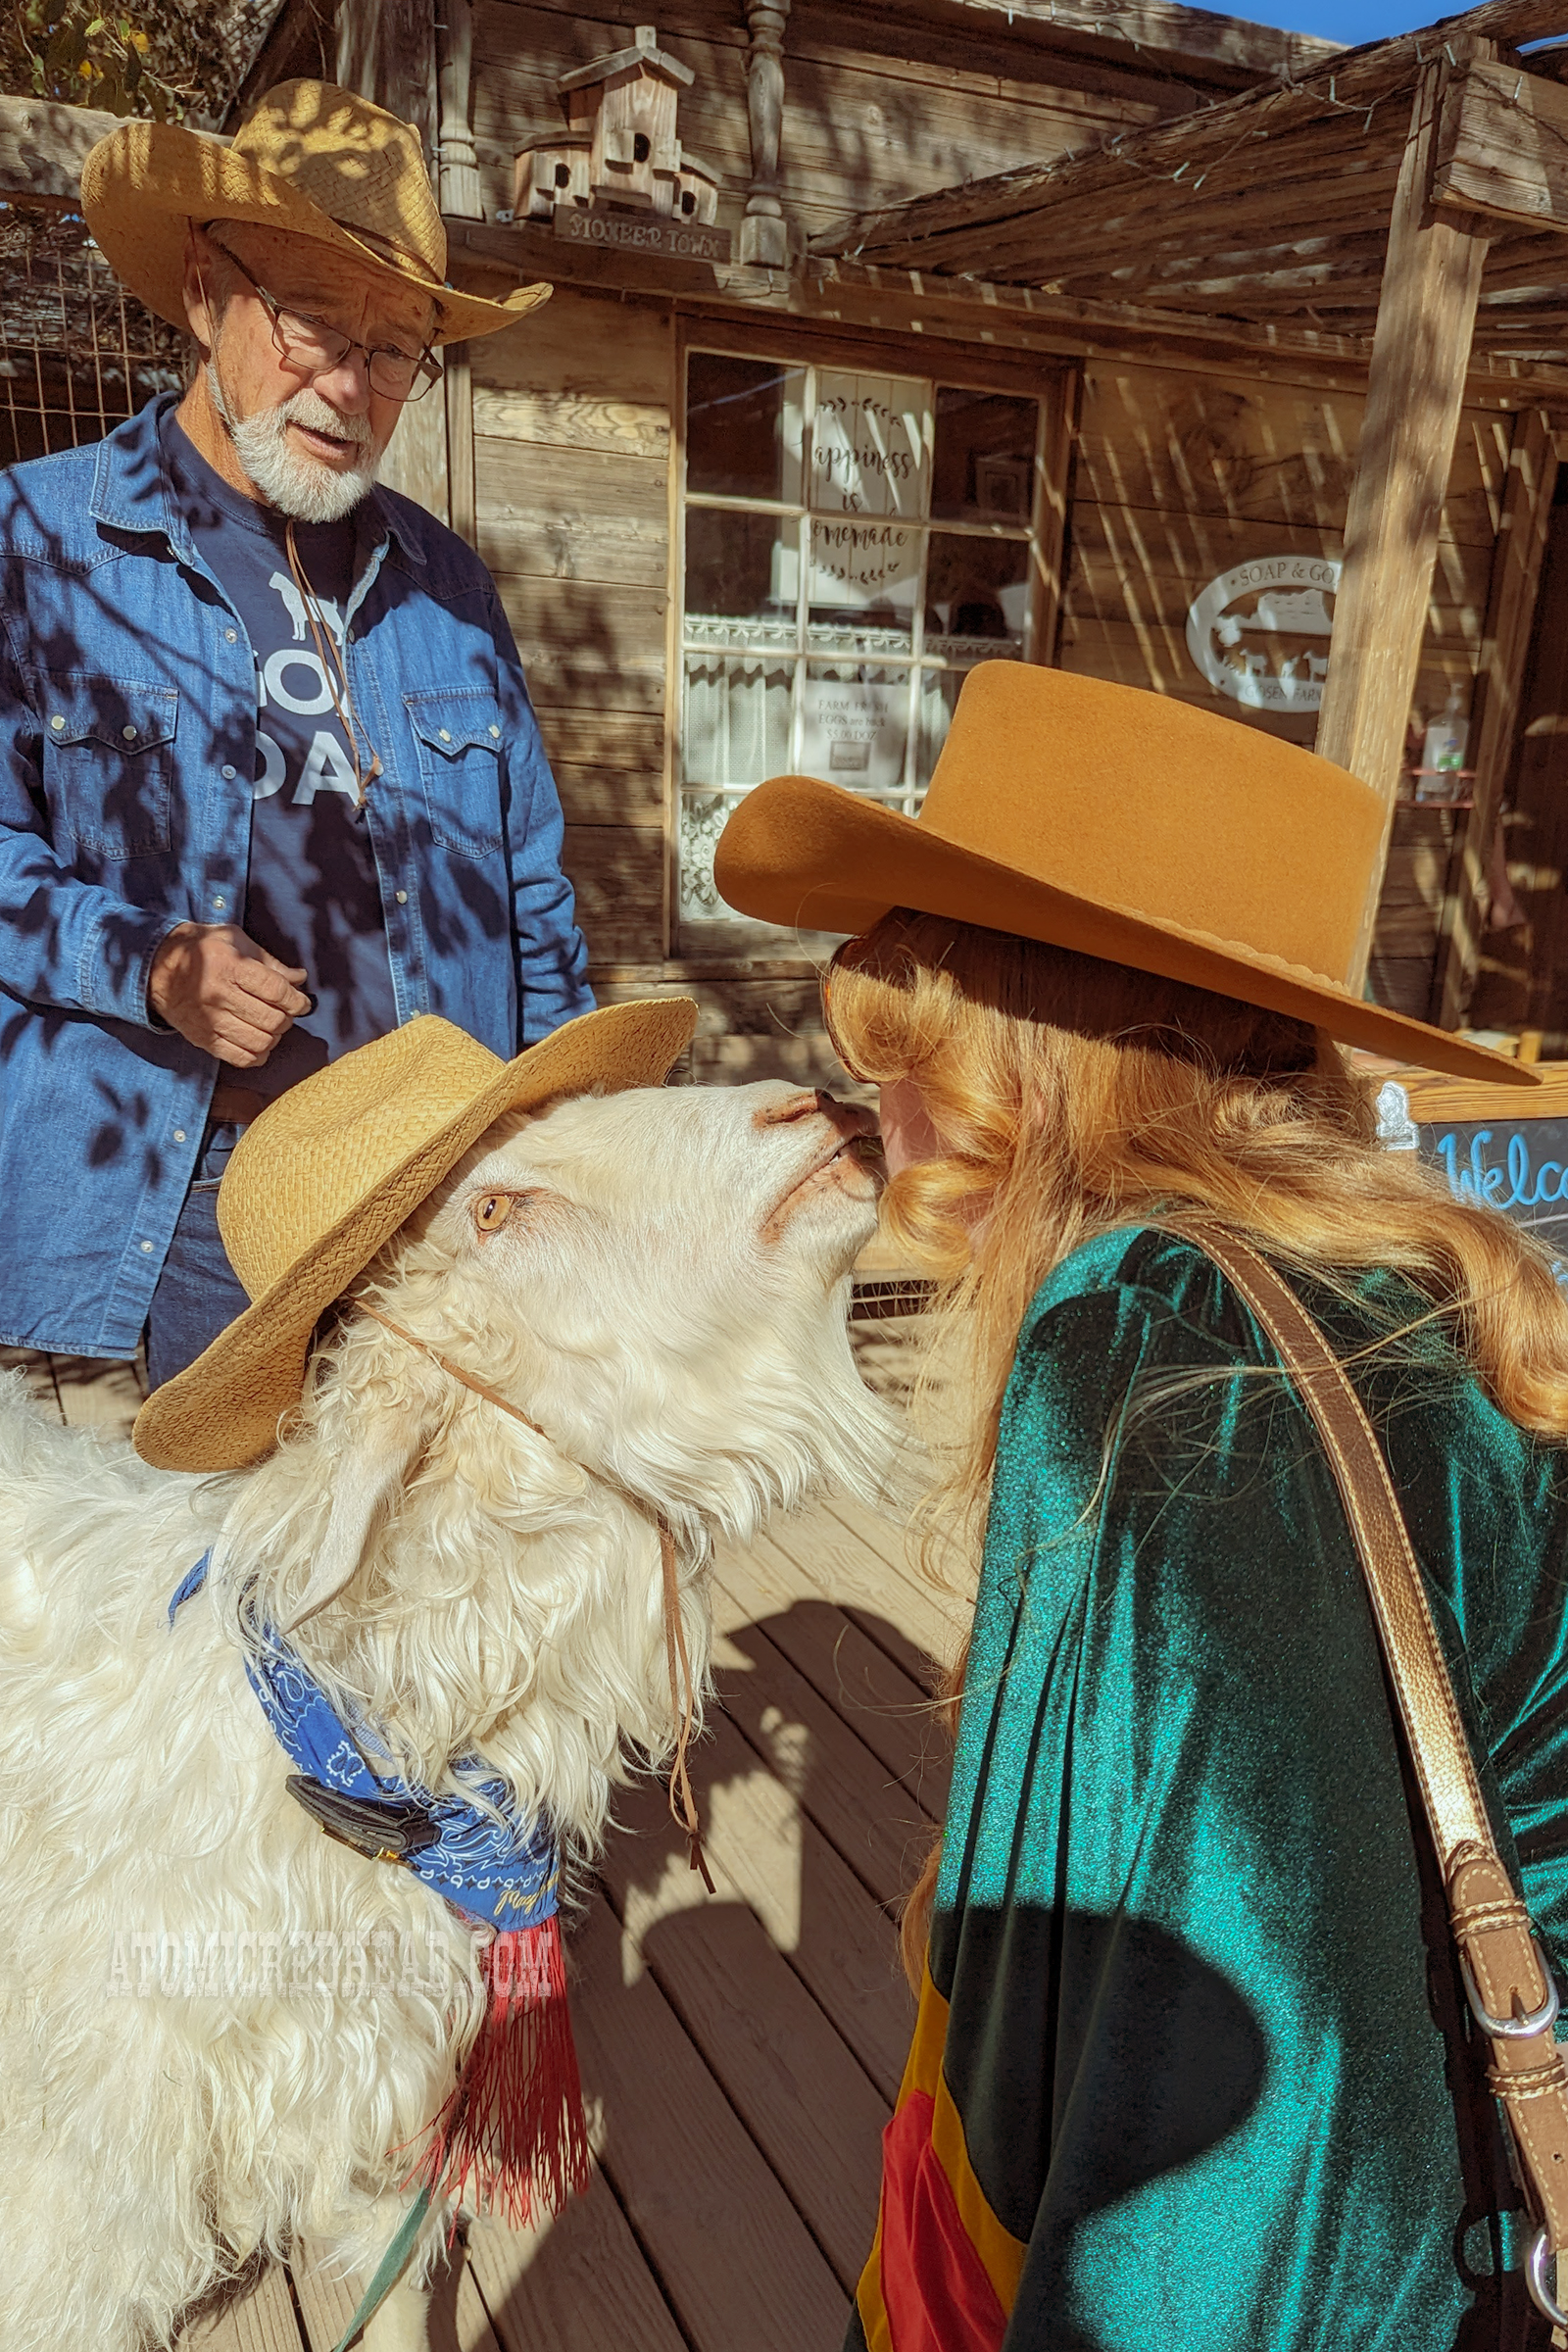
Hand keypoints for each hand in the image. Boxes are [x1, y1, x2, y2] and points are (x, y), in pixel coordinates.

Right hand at [148, 922, 309, 1068]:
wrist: (156, 968)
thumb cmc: (202, 949)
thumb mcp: (235, 940)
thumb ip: (270, 961)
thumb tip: (300, 979)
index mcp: (229, 966)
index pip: (276, 991)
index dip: (297, 1000)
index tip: (302, 1002)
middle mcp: (219, 996)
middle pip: (272, 1019)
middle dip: (288, 1017)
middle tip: (287, 1012)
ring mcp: (209, 1021)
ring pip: (260, 1041)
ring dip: (275, 1036)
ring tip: (272, 1025)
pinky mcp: (203, 1039)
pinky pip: (241, 1058)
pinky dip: (258, 1054)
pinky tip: (259, 1042)